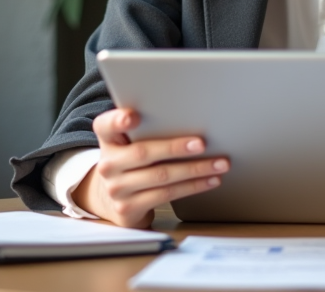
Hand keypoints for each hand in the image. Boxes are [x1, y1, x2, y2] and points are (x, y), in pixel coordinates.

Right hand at [71, 108, 229, 227]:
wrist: (114, 199)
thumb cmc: (132, 162)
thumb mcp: (130, 143)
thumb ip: (148, 129)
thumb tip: (192, 117)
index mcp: (108, 140)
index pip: (105, 125)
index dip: (118, 120)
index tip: (134, 116)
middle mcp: (107, 164)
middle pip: (143, 152)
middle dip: (176, 148)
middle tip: (202, 144)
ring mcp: (116, 188)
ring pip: (161, 176)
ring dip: (195, 170)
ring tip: (219, 164)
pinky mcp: (129, 208)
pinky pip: (166, 195)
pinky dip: (192, 187)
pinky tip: (209, 180)